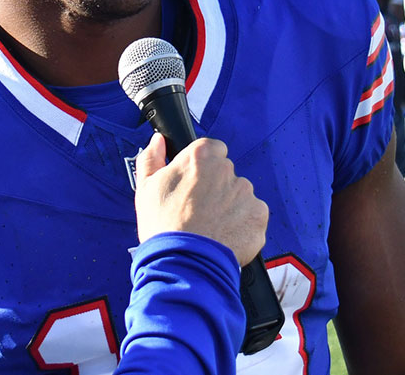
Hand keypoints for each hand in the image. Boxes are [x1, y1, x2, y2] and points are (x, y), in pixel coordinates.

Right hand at [134, 133, 268, 265]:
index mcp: (200, 156)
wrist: (184, 263)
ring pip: (240, 195)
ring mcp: (245, 193)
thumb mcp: (146, 188)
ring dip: (230, 207)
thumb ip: (152, 158)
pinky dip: (242, 225)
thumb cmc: (162, 226)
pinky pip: (252, 216)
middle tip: (199, 210)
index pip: (212, 148)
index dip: (203, 167)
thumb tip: (159, 141)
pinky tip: (224, 236)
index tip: (195, 183)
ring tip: (211, 227)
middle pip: (226, 173)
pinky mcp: (258, 215)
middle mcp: (226, 170)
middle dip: (216, 188)